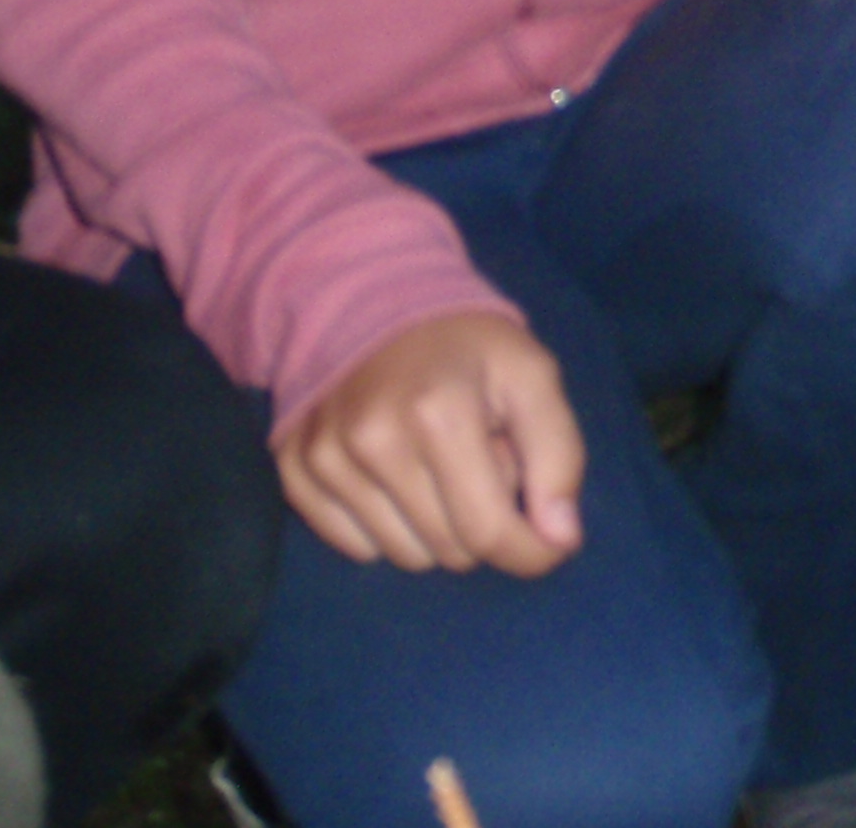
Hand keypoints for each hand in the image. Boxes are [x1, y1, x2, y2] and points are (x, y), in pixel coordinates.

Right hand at [277, 310, 586, 575]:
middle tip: (481, 459)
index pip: (489, 531)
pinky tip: (397, 474)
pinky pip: (358, 547)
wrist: (375, 299)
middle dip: (482, 518)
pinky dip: (389, 526)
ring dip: (437, 525)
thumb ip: (559, 456)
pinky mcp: (295, 470)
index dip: (531, 550)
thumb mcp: (532, 376)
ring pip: (406, 556)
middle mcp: (371, 440)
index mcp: (438, 413)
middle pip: (450, 550)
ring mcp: (324, 458)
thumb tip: (561, 541)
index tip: (549, 541)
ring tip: (439, 462)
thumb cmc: (467, 344)